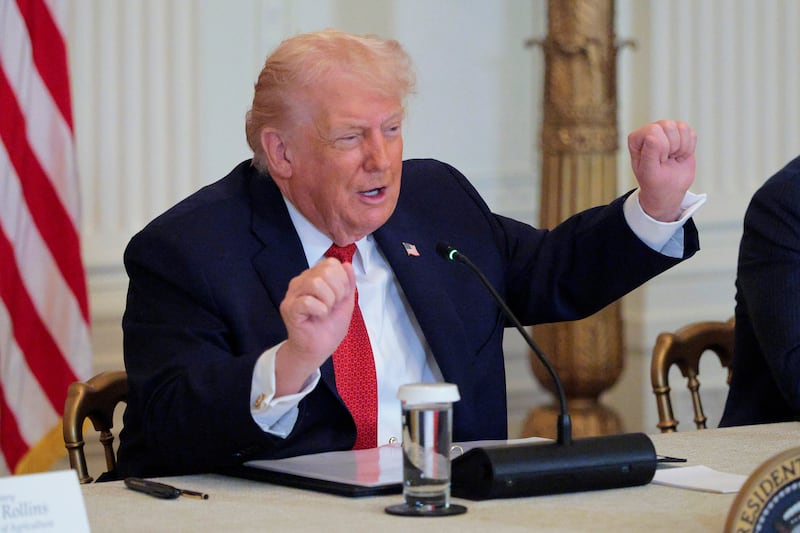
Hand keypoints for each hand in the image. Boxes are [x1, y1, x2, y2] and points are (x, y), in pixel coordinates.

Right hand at [274, 258, 354, 395]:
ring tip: (325, 311)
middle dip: (337, 290)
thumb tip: (347, 264)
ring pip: (316, 283)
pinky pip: (307, 301)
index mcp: (315, 276)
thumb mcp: (346, 301)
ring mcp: (293, 294)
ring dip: (328, 301)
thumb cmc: (330, 326)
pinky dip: (320, 310)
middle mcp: (301, 281)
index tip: (340, 297)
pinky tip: (318, 316)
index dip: (342, 280)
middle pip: (325, 270)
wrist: (318, 349)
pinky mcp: (289, 308)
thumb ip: (348, 282)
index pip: (331, 263)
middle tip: (333, 306)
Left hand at [627, 120, 696, 221]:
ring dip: (681, 148)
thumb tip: (652, 137)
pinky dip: (689, 149)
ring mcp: (666, 130)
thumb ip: (649, 155)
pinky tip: (680, 156)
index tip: (657, 161)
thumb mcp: (648, 173)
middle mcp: (650, 130)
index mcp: (636, 138)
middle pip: (668, 126)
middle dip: (672, 147)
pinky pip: (691, 134)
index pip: (653, 130)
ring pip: (682, 128)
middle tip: (665, 160)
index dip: (660, 147)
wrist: (668, 189)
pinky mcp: (680, 134)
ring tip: (672, 158)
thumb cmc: (654, 182)